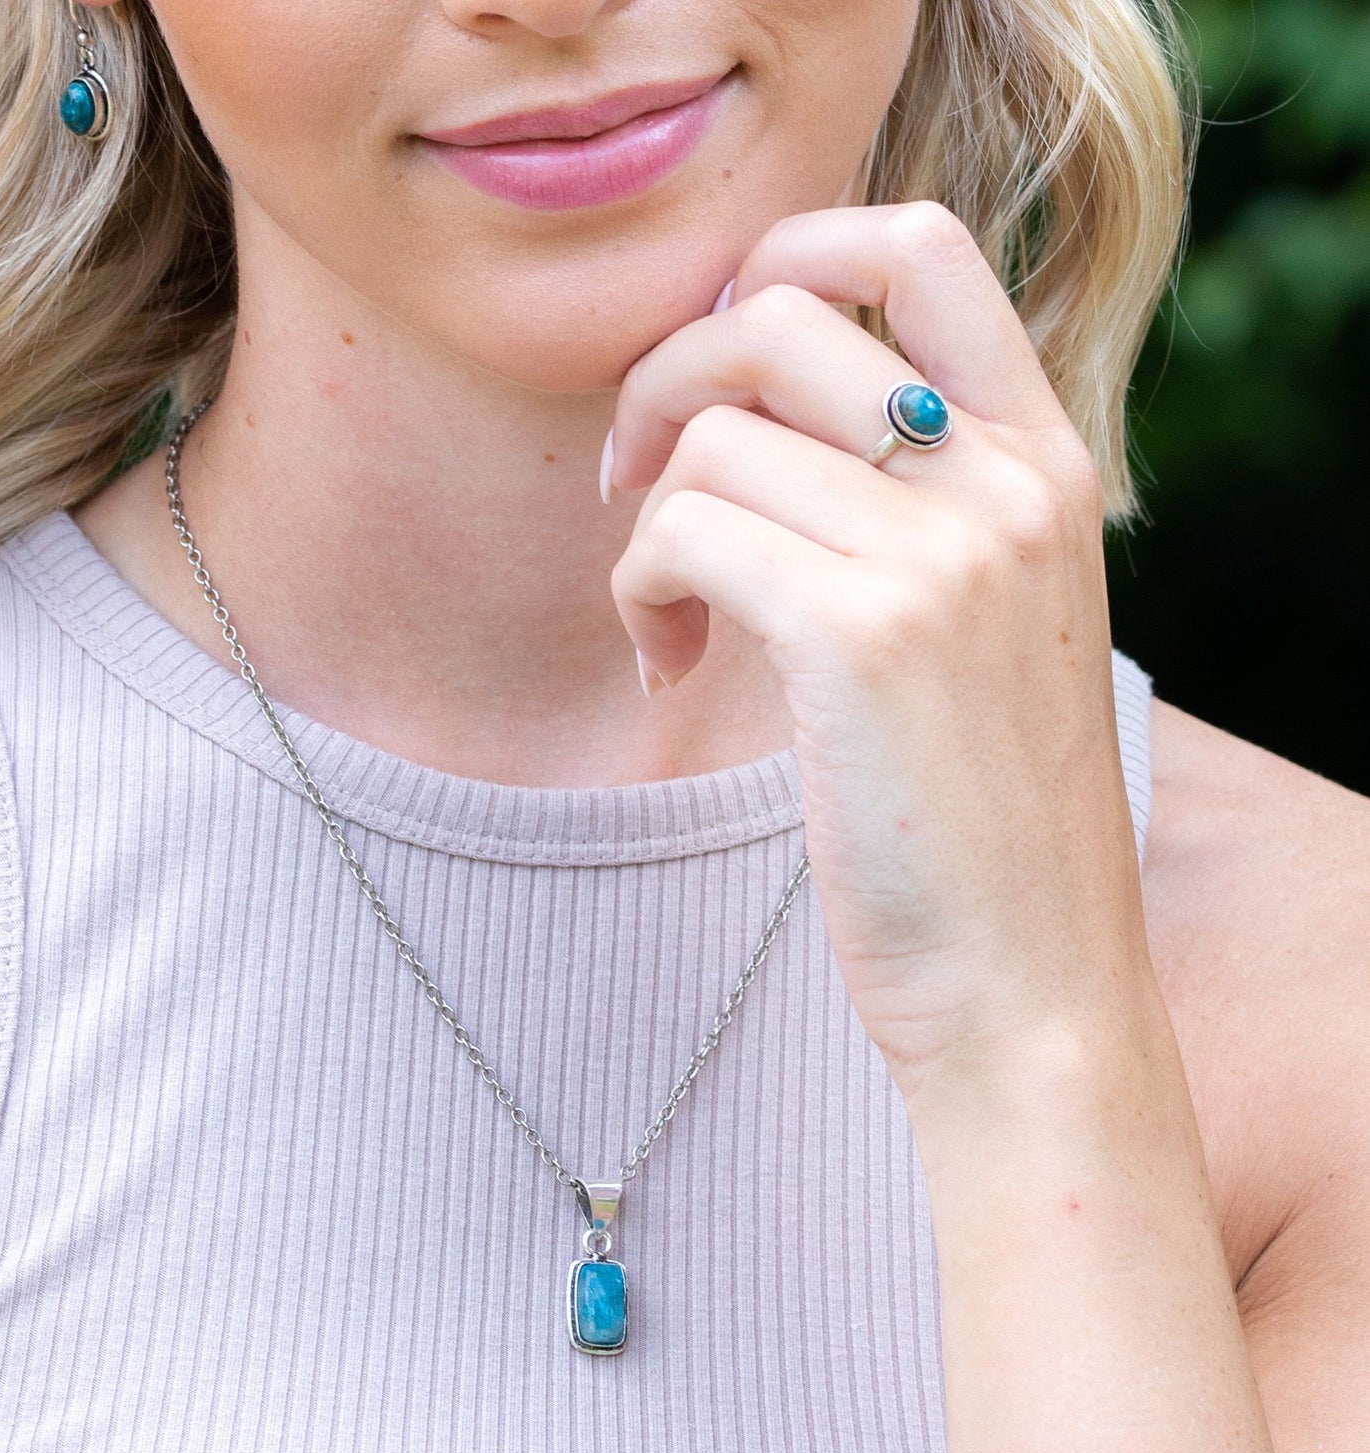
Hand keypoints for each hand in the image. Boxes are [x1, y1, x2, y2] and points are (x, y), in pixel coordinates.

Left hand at [606, 201, 1154, 1096]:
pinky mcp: (858, 635)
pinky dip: (638, 589)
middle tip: (632, 476)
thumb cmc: (982, 813)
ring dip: (646, 519)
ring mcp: (939, 553)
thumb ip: (917, 502)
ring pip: (711, 439)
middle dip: (665, 380)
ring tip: (664, 614)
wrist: (1029, 978)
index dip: (789, 251)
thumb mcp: (992, 624)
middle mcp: (1004, 482)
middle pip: (775, 318)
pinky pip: (682, 532)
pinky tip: (663, 664)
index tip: (718, 347)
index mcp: (1046, 463)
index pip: (919, 248)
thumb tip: (754, 406)